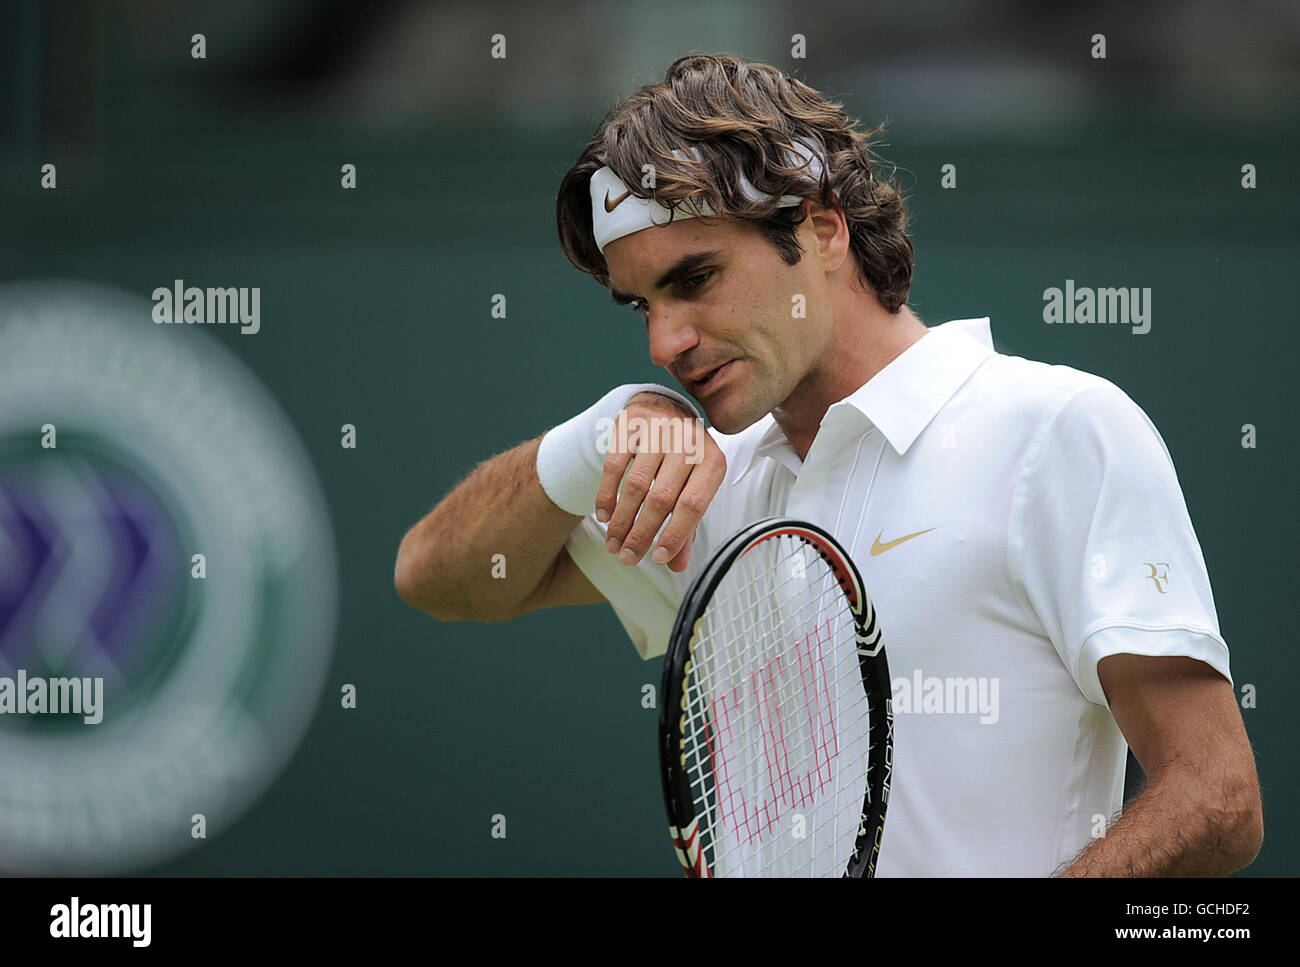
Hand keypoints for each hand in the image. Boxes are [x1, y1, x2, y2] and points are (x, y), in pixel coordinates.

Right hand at [595, 391, 725, 571]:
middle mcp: (689, 441)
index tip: (658, 558)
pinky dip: (607, 496)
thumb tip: (676, 564)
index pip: (693, 505)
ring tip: (613, 542)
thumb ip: (687, 525)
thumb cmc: (682, 457)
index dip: (674, 535)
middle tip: (627, 556)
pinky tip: (604, 516)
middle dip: (641, 533)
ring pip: (636, 485)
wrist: (663, 408)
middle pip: (661, 498)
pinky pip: (614, 466)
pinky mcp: (631, 423)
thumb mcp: (693, 486)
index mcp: (712, 461)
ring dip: (622, 520)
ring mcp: (659, 429)